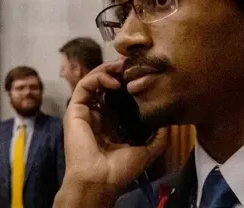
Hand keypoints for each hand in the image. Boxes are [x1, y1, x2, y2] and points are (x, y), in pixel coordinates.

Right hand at [56, 60, 168, 204]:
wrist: (100, 179)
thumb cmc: (121, 169)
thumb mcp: (148, 150)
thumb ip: (159, 135)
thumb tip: (168, 119)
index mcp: (112, 125)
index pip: (119, 97)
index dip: (130, 84)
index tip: (143, 75)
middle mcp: (98, 116)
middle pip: (106, 85)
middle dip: (119, 72)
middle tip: (133, 65)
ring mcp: (85, 112)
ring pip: (94, 82)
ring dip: (108, 70)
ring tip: (123, 67)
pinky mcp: (75, 109)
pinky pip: (84, 85)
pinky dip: (98, 78)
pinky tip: (114, 81)